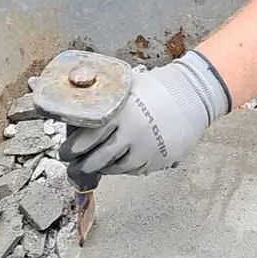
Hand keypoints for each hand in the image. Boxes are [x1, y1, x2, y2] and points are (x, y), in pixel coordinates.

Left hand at [60, 51, 231, 177]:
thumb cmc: (155, 88)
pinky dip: (126, 168)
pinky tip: (122, 161)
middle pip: (100, 158)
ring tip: (98, 164)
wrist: (192, 95)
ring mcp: (147, 148)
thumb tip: (77, 102)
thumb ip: (107, 98)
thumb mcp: (128, 87)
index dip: (73, 148)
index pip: (88, 137)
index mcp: (121, 113)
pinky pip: (136, 170)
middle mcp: (132, 133)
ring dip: (105, 168)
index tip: (65, 153)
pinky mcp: (159, 159)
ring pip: (118, 168)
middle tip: (76, 165)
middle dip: (84, 164)